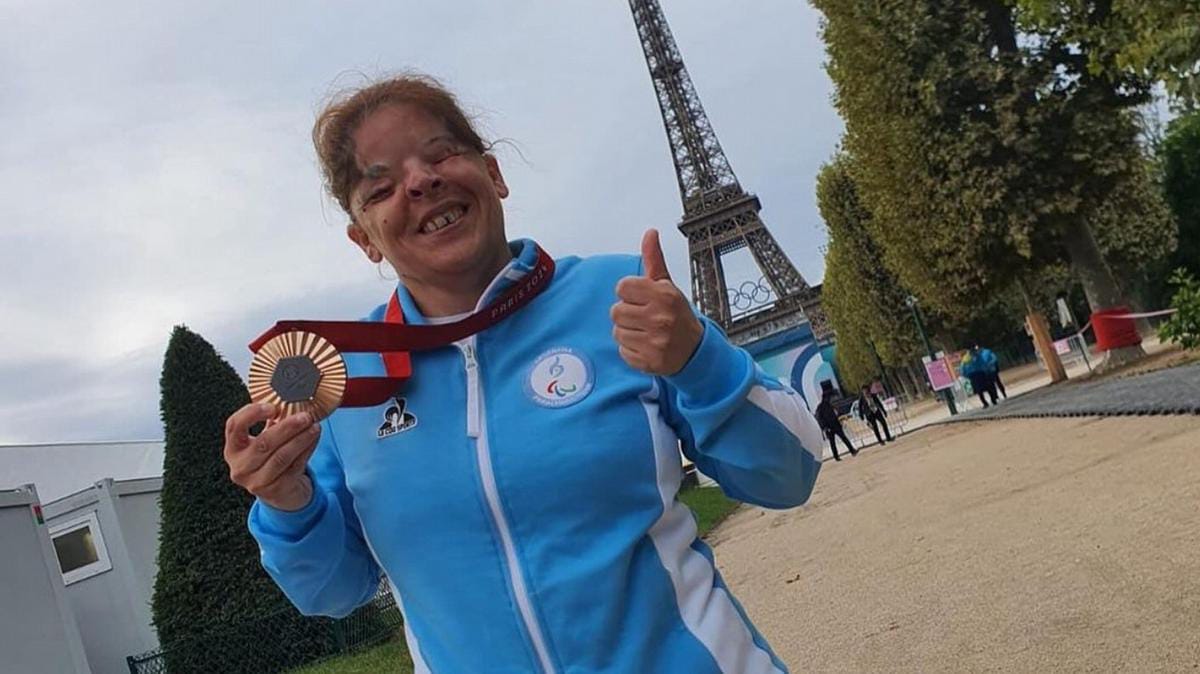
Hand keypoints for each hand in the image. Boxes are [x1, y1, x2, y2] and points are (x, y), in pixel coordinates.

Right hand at [224, 402, 319, 510]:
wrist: (280, 492)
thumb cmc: (270, 459)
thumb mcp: (263, 441)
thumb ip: (271, 423)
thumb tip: (291, 401)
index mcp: (233, 449)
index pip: (234, 426)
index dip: (251, 414)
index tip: (272, 407)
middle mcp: (240, 467)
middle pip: (264, 443)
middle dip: (287, 427)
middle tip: (305, 416)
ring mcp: (257, 482)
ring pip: (282, 456)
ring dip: (301, 439)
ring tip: (314, 426)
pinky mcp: (277, 490)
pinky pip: (295, 466)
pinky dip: (307, 450)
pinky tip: (314, 438)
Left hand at [611, 229, 702, 374]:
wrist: (695, 350)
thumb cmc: (677, 314)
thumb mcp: (667, 286)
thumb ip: (654, 260)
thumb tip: (650, 233)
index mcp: (664, 295)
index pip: (622, 287)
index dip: (629, 293)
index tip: (642, 299)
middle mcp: (660, 318)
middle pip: (616, 311)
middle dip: (627, 313)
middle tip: (643, 317)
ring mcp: (655, 342)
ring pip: (617, 332)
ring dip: (628, 332)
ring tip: (645, 332)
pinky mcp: (649, 361)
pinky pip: (623, 351)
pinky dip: (631, 349)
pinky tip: (646, 346)